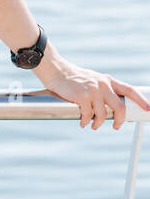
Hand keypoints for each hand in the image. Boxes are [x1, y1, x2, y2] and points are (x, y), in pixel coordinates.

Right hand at [34, 48, 149, 129]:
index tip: (148, 108)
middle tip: (116, 126)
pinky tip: (82, 122)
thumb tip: (110, 107)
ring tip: (92, 125)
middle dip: (119, 120)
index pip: (130, 90)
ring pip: (102, 114)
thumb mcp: (93, 80)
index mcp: (108, 80)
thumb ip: (103, 90)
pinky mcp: (82, 96)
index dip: (141, 100)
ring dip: (97, 123)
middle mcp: (103, 85)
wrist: (57, 72)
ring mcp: (93, 91)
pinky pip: (88, 115)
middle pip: (119, 107)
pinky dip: (85, 121)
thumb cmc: (74, 79)